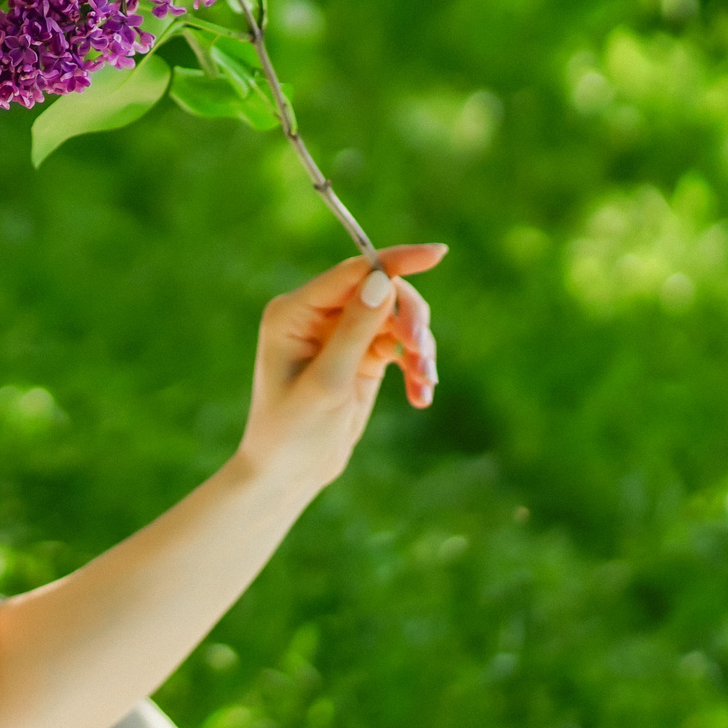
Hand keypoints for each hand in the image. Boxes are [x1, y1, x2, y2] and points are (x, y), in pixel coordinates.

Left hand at [237, 244, 446, 487]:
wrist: (289, 474)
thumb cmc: (293, 431)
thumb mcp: (327, 382)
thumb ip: (354, 331)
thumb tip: (383, 281)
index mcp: (293, 311)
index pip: (352, 272)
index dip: (395, 261)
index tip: (438, 253)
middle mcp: (315, 315)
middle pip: (382, 291)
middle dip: (410, 318)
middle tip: (421, 354)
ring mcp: (340, 333)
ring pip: (396, 317)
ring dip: (418, 347)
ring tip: (425, 382)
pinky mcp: (361, 355)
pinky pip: (400, 344)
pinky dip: (415, 366)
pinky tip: (420, 396)